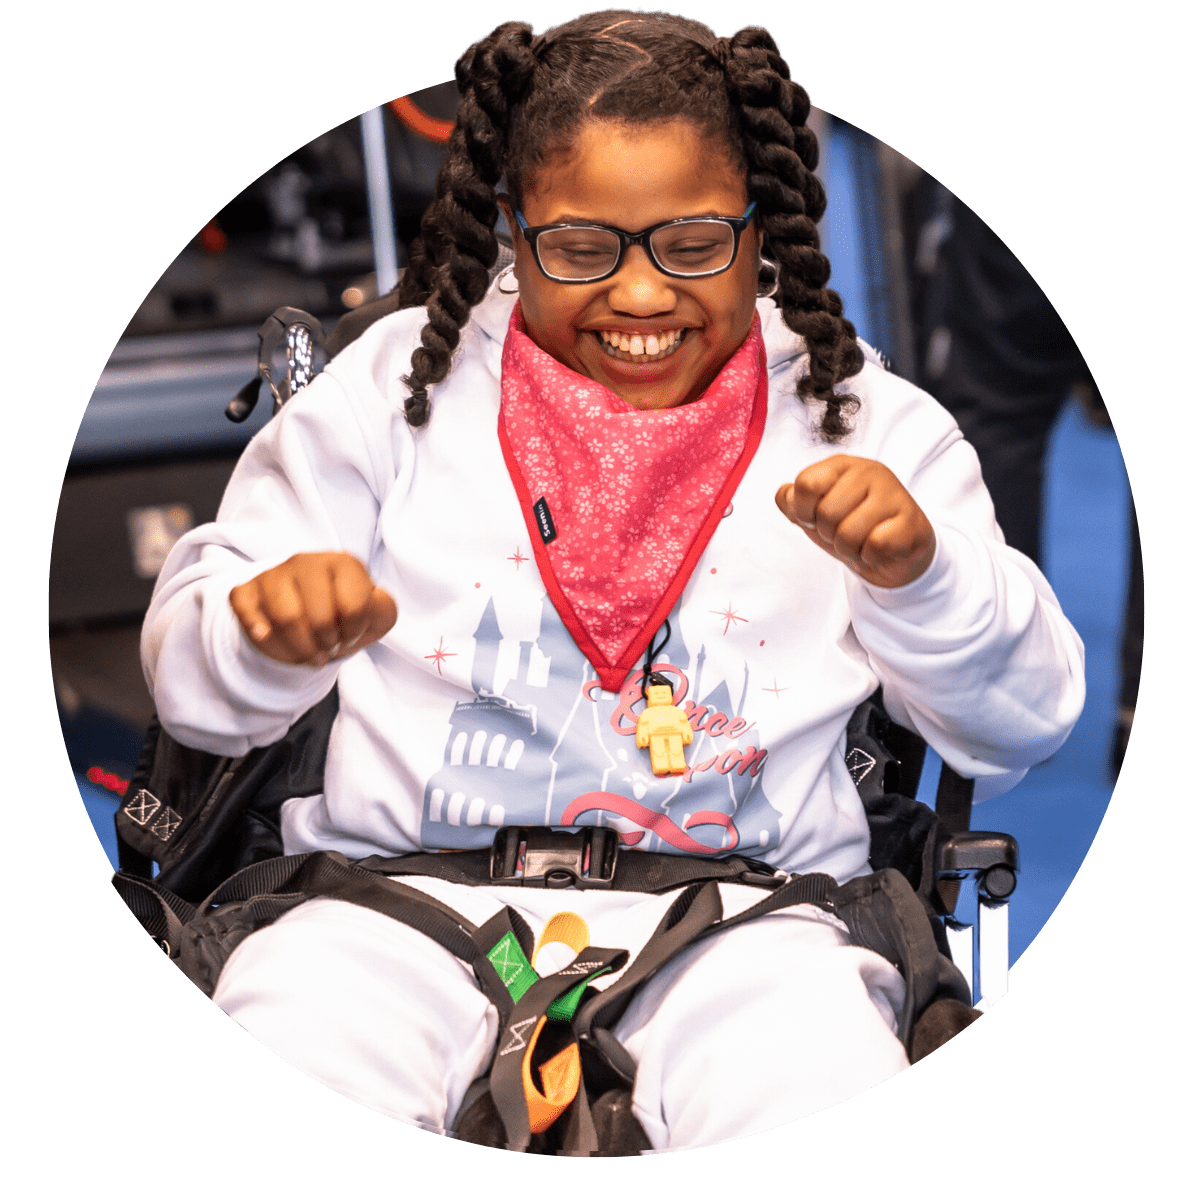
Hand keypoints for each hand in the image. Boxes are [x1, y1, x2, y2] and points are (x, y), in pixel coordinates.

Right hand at [229, 552, 397, 664]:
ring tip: (309, 651)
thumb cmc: (344, 615)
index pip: (354, 606)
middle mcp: (307, 561)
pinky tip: (268, 636)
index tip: (351, 634)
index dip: (354, 631)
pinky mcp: (247, 589)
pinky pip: (246, 612)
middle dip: (328, 644)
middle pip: (319, 617)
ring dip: (300, 648)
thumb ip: (383, 609)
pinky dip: (259, 631)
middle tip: (329, 646)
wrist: (306, 619)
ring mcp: (274, 574)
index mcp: (343, 563)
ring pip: (286, 619)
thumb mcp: (376, 614)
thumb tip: (365, 609)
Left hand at [776, 456, 935, 587]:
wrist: (892, 554)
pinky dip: (870, 556)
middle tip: (844, 533)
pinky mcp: (911, 521)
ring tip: (861, 542)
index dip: (804, 511)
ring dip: (849, 549)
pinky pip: (875, 545)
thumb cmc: (850, 526)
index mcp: (842, 465)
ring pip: (849, 532)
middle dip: (829, 534)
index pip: (807, 483)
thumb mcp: (814, 514)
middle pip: (826, 512)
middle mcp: (870, 472)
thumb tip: (786, 496)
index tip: (816, 518)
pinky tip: (879, 549)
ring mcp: (894, 494)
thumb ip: (792, 502)